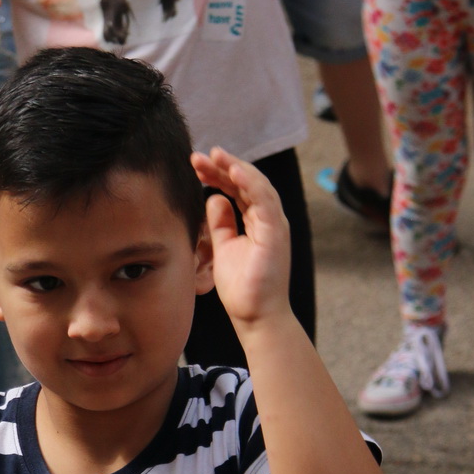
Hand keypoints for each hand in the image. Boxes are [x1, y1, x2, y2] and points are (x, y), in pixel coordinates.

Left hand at [192, 148, 290, 328]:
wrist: (256, 317)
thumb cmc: (243, 289)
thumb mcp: (224, 248)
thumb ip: (221, 224)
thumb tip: (213, 199)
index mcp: (258, 222)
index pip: (239, 189)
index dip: (219, 174)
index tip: (197, 166)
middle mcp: (269, 219)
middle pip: (247, 182)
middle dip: (223, 166)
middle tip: (199, 156)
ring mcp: (274, 224)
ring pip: (258, 184)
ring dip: (235, 167)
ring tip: (214, 156)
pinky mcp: (276, 232)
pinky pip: (264, 200)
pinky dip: (249, 182)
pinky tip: (232, 171)